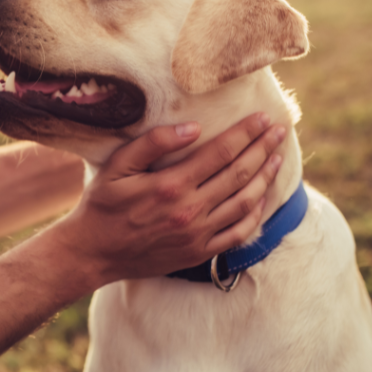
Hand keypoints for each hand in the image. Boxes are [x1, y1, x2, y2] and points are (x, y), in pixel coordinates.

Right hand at [57, 113, 285, 284]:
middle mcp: (189, 210)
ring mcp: (197, 234)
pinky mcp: (199, 253)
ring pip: (245, 202)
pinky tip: (262, 197)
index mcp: (170, 185)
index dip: (246, 133)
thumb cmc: (101, 205)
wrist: (92, 253)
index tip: (263, 118)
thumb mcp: (117, 167)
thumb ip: (153, 144)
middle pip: (239, 174)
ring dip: (265, 177)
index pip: (221, 152)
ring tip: (277, 158)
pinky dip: (256, 214)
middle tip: (279, 131)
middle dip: (263, 149)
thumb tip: (193, 128)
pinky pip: (238, 233)